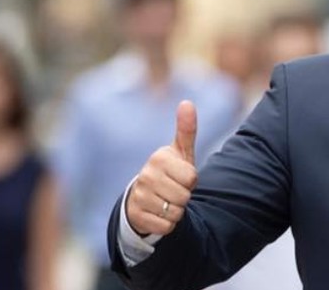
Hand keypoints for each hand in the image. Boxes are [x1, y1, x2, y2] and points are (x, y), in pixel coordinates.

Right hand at [125, 100, 198, 235]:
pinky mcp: (137, 216)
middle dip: (184, 197)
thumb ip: (186, 129)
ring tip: (166, 201)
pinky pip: (166, 226)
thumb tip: (187, 102)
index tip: (180, 176)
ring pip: (176, 213)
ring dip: (177, 211)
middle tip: (173, 190)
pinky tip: (159, 213)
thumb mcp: (180, 152)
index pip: (192, 178)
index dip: (191, 181)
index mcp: (159, 158)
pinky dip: (167, 224)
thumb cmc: (169, 171)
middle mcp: (146, 175)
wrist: (144, 196)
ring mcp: (139, 196)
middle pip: (185, 197)